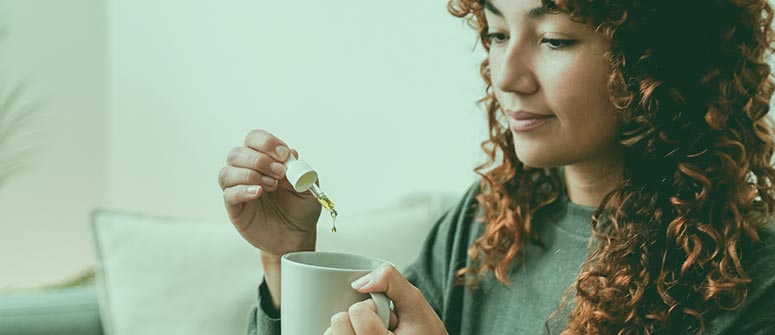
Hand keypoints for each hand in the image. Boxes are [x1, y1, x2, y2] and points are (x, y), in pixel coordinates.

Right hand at [218, 129, 321, 257]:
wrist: (297, 237)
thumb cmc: (300, 210)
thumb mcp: (308, 187)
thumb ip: (300, 170)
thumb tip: (291, 153)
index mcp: (264, 161)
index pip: (253, 139)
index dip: (266, 143)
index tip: (284, 155)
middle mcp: (247, 172)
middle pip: (237, 153)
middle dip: (260, 160)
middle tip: (279, 173)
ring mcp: (238, 190)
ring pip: (227, 172)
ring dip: (250, 174)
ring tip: (272, 185)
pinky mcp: (235, 209)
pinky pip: (229, 194)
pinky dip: (242, 190)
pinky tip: (258, 193)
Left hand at [324, 264, 447, 334]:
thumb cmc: (425, 333)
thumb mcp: (416, 303)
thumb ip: (392, 282)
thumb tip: (358, 283)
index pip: (358, 313)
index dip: (370, 306)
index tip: (386, 316)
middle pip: (338, 325)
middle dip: (356, 318)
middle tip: (377, 327)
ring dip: (348, 329)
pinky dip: (343, 334)